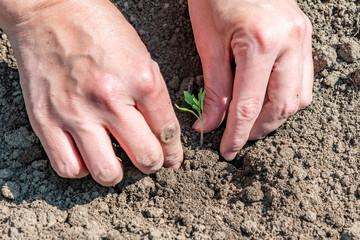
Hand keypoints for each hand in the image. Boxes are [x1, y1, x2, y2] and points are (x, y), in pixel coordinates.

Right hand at [2, 0, 182, 185]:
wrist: (49, 11)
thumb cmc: (100, 30)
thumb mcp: (141, 55)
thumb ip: (155, 96)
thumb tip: (163, 133)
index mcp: (142, 80)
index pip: (168, 133)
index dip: (174, 153)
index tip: (171, 158)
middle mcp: (111, 100)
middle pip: (146, 158)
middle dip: (153, 164)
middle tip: (149, 160)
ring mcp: (76, 112)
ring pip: (107, 172)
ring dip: (118, 174)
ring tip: (117, 162)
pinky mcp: (45, 119)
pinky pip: (68, 167)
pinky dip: (82, 169)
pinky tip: (87, 157)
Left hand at [188, 0, 312, 159]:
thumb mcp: (209, 44)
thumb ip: (214, 88)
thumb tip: (210, 124)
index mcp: (262, 43)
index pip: (249, 105)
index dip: (237, 134)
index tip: (227, 150)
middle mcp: (290, 41)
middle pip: (281, 106)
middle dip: (258, 129)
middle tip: (238, 138)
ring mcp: (302, 37)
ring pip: (298, 97)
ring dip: (275, 116)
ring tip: (252, 123)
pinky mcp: (304, 36)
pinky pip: (303, 79)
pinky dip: (286, 97)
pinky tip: (268, 101)